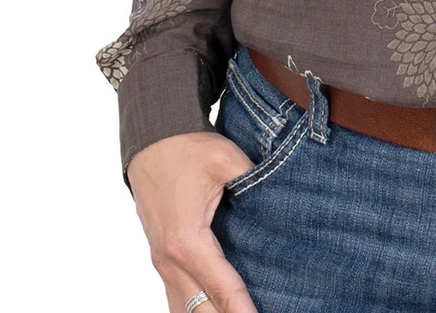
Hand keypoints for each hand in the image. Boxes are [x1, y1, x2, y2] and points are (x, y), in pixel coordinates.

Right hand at [127, 130, 261, 312]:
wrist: (150, 140)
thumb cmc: (187, 149)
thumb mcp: (226, 159)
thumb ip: (255, 181)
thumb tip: (285, 197)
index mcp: (187, 240)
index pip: (222, 288)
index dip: (244, 311)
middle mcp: (170, 260)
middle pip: (200, 311)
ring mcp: (162, 263)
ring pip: (183, 310)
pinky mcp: (161, 259)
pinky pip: (176, 299)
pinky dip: (195, 310)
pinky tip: (217, 310)